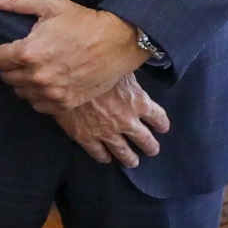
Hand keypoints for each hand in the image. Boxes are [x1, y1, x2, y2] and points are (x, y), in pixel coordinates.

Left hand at [0, 0, 143, 111]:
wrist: (118, 42)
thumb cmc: (84, 21)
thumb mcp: (50, 5)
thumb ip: (15, 1)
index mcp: (29, 53)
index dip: (2, 51)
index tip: (13, 47)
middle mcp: (37, 77)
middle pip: (7, 77)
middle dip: (12, 66)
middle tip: (27, 56)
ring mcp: (52, 93)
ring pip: (21, 92)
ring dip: (24, 82)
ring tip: (38, 68)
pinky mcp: (65, 103)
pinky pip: (38, 105)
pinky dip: (39, 95)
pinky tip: (49, 82)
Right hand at [50, 75, 171, 167]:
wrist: (64, 78)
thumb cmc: (93, 66)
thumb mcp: (121, 65)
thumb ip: (132, 73)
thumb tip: (140, 65)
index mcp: (139, 102)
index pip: (159, 118)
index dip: (162, 124)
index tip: (162, 127)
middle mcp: (127, 121)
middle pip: (145, 140)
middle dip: (151, 147)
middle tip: (152, 150)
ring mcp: (107, 132)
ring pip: (124, 153)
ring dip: (130, 159)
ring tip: (133, 162)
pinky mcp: (87, 138)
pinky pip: (99, 154)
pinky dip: (104, 157)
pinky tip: (106, 158)